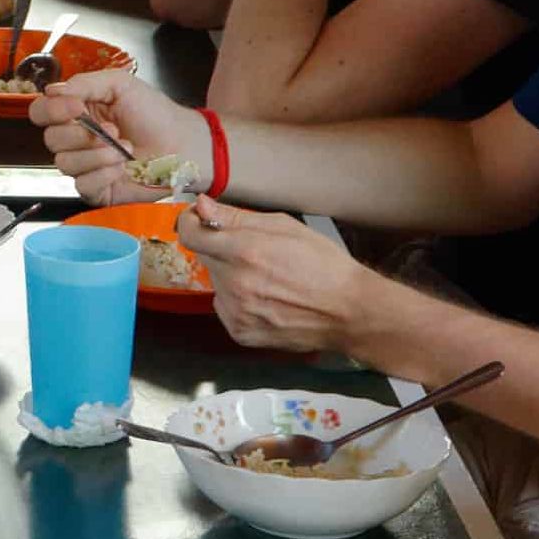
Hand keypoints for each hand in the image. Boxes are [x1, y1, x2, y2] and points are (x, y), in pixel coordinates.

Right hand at [33, 71, 207, 199]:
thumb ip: (84, 83)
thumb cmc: (156, 114)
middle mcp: (76, 140)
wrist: (184, 144)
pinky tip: (121, 168)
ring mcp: (85, 167)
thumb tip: (52, 91)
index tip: (77, 108)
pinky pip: (82, 185)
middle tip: (113, 130)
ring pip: (65, 164)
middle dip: (81, 135)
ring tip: (124, 149)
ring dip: (96, 155)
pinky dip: (102, 175)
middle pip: (50, 140)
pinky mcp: (97, 190)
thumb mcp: (120, 85)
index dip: (52, 111)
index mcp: (76, 112)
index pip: (41, 112)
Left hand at [173, 199, 364, 354]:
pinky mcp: (240, 332)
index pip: (190, 234)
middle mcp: (235, 283)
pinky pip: (225, 308)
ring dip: (231, 276)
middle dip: (222, 249)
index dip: (191, 223)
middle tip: (255, 253)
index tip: (199, 220)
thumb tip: (201, 206)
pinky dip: (238, 301)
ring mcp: (236, 311)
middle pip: (205, 257)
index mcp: (244, 251)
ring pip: (217, 283)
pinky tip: (267, 300)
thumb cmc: (323, 264)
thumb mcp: (284, 227)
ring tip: (268, 279)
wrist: (348, 311)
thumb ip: (236, 217)